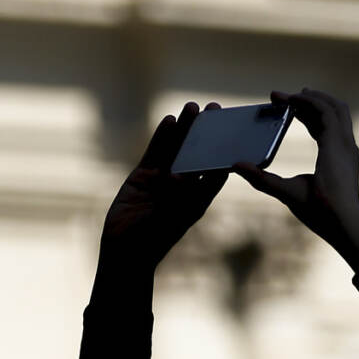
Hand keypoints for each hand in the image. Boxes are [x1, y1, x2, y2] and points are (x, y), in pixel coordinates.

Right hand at [99, 103, 228, 273]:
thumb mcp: (171, 217)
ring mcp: (161, 180)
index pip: (215, 169)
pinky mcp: (143, 176)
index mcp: (197, 198)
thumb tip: (186, 175)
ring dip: (184, 128)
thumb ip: (179, 195)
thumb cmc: (153, 240)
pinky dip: (161, 136)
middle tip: (215, 109)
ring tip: (192, 107)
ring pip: (175, 148)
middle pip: (196, 152)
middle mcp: (182, 186)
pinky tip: (168, 120)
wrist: (124, 251)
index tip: (235, 131)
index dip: (224, 149)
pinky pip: (154, 152)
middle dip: (205, 131)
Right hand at [232, 89, 358, 265]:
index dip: (300, 100)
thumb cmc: (321, 211)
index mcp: (335, 149)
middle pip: (334, 107)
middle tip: (287, 96)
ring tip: (296, 103)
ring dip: (318, 106)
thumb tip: (236, 166)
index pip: (322, 111)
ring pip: (338, 115)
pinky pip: (337, 127)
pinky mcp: (348, 156)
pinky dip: (321, 119)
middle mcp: (347, 145)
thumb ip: (262, 180)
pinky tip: (306, 122)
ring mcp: (350, 150)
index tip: (278, 97)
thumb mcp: (289, 195)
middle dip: (311, 98)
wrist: (348, 226)